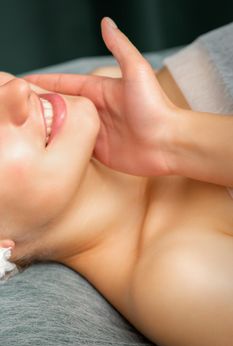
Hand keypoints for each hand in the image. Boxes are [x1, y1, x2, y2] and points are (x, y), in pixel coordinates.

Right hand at [25, 17, 176, 175]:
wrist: (169, 143)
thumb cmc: (155, 107)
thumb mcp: (136, 71)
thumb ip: (120, 48)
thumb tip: (106, 23)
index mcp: (101, 91)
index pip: (67, 84)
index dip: (46, 82)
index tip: (26, 82)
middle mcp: (97, 111)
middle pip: (63, 106)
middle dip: (42, 105)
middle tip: (20, 106)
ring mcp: (97, 132)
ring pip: (67, 127)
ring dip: (49, 126)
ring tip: (27, 127)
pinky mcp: (100, 151)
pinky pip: (76, 147)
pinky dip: (63, 145)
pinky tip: (48, 145)